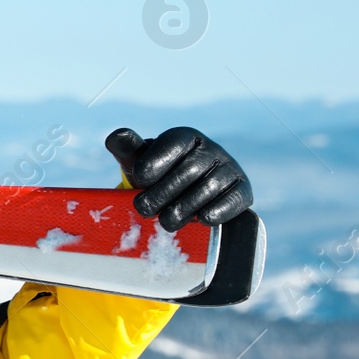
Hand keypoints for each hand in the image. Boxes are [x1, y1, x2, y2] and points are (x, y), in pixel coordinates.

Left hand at [105, 127, 252, 230]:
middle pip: (189, 170)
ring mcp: (229, 169)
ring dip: (185, 208)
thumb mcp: (139, 161)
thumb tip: (116, 136)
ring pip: (209, 188)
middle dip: (163, 193)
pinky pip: (234, 199)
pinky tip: (203, 219)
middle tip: (144, 209)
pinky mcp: (241, 191)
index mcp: (185, 138)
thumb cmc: (156, 176)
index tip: (139, 179)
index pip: (173, 144)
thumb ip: (127, 149)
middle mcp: (210, 150)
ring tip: (166, 222)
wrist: (182, 196)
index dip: (154, 162)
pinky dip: (219, 210)